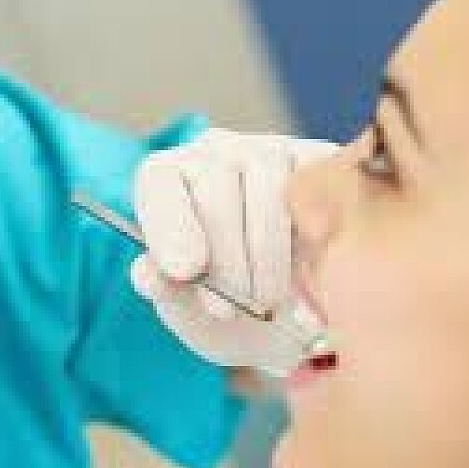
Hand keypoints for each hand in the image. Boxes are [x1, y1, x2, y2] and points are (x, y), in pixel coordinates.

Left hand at [129, 128, 335, 371]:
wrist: (287, 316)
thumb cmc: (222, 305)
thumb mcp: (185, 307)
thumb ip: (161, 288)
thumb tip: (148, 274)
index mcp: (166, 179)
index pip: (158, 182)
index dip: (171, 226)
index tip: (186, 271)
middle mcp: (213, 153)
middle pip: (214, 190)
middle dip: (223, 261)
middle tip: (228, 311)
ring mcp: (269, 151)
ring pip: (269, 189)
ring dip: (268, 257)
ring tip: (267, 302)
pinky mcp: (320, 161)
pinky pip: (319, 190)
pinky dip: (312, 239)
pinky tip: (306, 275)